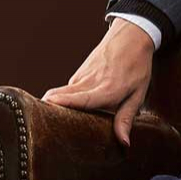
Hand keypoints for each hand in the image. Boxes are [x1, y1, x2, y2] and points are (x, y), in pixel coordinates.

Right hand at [42, 18, 154, 147]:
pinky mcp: (78, 74)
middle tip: (42, 129)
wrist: (131, 36)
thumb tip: (124, 143)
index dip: (65, 103)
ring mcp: (81, 76)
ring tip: (50, 125)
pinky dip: (63, 100)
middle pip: (60, 96)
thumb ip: (126, 118)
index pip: (82, 98)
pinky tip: (66, 112)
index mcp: (107, 89)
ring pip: (60, 93)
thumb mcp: (138, 94)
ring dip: (54, 107)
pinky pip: (66, 90)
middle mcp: (90, 82)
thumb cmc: (137, 66)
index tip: (48, 108)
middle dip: (48, 110)